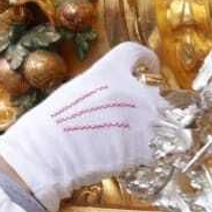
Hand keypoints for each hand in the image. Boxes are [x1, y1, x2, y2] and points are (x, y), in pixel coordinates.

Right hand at [0, 42, 166, 211]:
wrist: (47, 154)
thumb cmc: (49, 126)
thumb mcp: (72, 93)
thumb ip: (99, 90)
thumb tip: (112, 100)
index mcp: (108, 71)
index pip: (136, 53)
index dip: (146, 59)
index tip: (149, 68)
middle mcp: (131, 90)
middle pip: (155, 92)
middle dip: (148, 104)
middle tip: (132, 120)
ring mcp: (142, 119)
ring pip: (163, 122)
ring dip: (153, 130)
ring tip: (131, 142)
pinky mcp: (145, 148)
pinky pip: (158, 149)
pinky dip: (147, 154)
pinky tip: (128, 158)